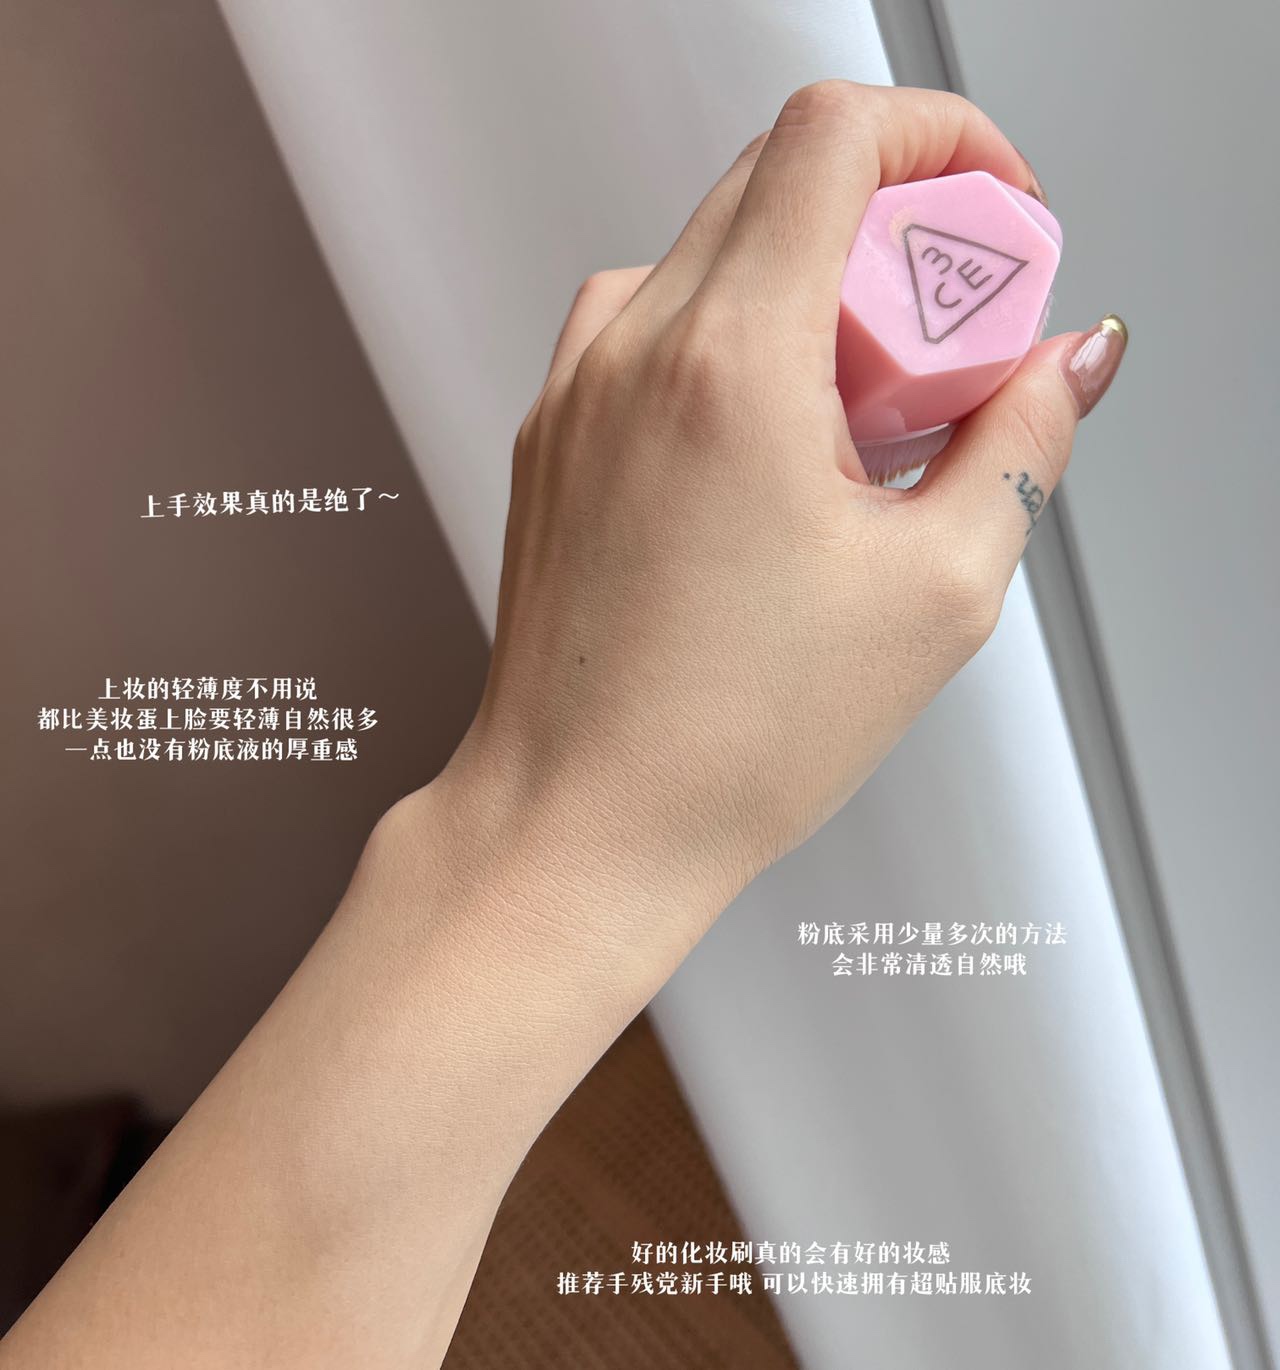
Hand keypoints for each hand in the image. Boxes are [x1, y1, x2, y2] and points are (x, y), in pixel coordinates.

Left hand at [440, 82, 1124, 918]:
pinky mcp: (555, 436)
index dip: (939, 142)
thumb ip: (1023, 441)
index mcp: (725, 363)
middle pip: (783, 191)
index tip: (989, 214)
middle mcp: (629, 352)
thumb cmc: (720, 740)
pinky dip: (737, 353)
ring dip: (812, 307)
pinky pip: (658, 334)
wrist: (579, 819)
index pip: (835, 137)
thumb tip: (1062, 364)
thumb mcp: (934, 593)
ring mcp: (576, 391)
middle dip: (893, 243)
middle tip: (944, 360)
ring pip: (719, 262)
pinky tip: (774, 462)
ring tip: (856, 436)